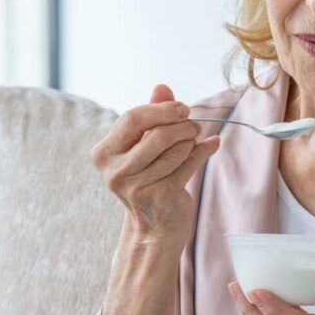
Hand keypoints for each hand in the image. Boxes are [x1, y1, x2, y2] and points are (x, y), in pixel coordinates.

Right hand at [90, 84, 220, 245]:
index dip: (161, 110)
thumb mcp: (143, 145)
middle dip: (182, 125)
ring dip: (192, 140)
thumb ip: (151, 115)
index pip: (132, 118)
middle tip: (194, 125)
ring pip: (176, 148)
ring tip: (194, 141)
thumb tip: (161, 87)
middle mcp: (115, 172)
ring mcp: (137, 187)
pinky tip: (211, 145)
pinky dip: (204, 150)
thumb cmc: (148, 177)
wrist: (153, 227)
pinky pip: (190, 163)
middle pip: (158, 133)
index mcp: (103, 154)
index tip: (182, 109)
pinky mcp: (161, 196)